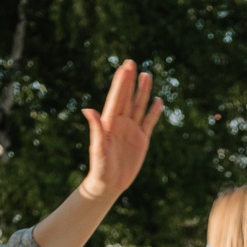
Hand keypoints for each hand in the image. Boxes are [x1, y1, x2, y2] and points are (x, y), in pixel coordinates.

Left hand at [79, 60, 163, 202]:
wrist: (109, 183)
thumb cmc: (100, 167)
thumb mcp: (97, 147)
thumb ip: (95, 128)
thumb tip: (88, 110)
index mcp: (109, 122)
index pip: (116, 98)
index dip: (121, 83)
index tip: (124, 68)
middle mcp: (120, 123)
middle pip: (127, 98)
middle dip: (130, 80)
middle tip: (132, 62)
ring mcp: (132, 130)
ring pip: (139, 106)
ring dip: (143, 91)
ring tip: (147, 76)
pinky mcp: (141, 140)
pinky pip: (149, 122)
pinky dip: (153, 112)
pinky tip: (158, 101)